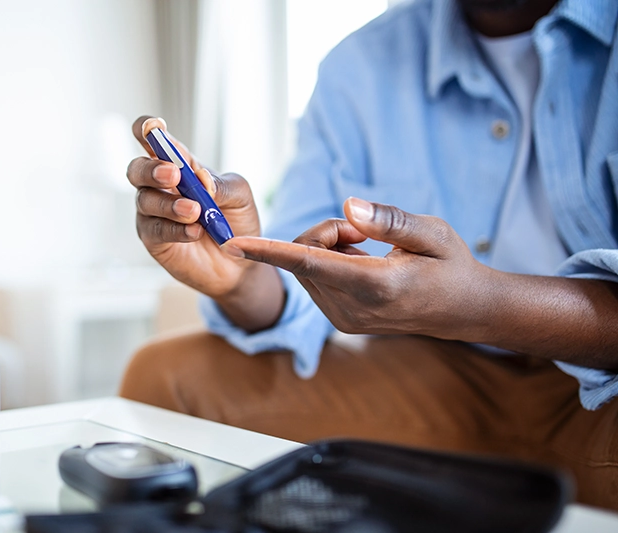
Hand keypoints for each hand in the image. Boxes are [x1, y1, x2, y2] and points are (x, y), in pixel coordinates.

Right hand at [127, 116, 262, 298]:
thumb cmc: (236, 222)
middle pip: (137, 168)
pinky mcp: (154, 239)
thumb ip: (220, 183)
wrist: (240, 263)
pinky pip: (156, 230)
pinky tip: (195, 231)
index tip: (153, 128)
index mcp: (179, 165)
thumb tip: (200, 179)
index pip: (154, 140)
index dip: (147, 129)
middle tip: (174, 175)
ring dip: (170, 204)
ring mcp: (153, 213)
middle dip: (151, 168)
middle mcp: (160, 186)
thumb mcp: (239, 195)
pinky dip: (175, 229)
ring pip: (145, 200)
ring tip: (195, 212)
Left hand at [224, 197, 495, 340]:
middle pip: (305, 258)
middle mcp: (352, 309)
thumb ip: (390, 220)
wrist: (464, 311)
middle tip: (364, 229)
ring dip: (326, 248)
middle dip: (324, 232)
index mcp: (375, 285)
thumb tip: (348, 207)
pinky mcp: (341, 322)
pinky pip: (314, 281)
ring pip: (306, 270)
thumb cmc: (451, 265)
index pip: (309, 263)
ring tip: (369, 249)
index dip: (269, 251)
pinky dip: (327, 263)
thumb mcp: (434, 233)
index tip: (232, 244)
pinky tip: (362, 264)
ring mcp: (344, 320)